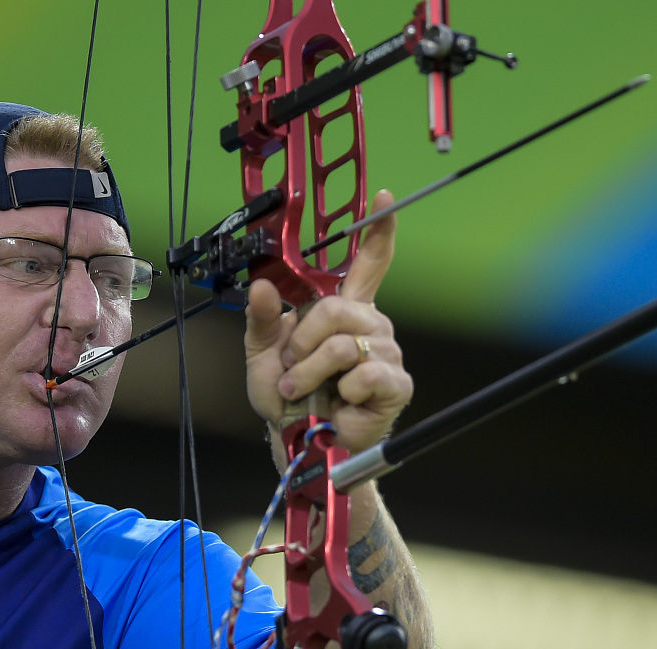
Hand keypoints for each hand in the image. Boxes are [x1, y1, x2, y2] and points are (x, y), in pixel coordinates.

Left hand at [244, 190, 413, 457]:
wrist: (298, 441)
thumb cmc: (287, 397)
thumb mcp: (263, 353)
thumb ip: (262, 318)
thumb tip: (261, 284)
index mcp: (343, 311)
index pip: (369, 263)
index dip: (379, 230)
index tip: (385, 198)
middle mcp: (369, 326)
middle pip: (337, 309)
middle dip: (303, 343)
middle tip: (294, 370)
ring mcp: (386, 354)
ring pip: (342, 346)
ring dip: (312, 373)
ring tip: (307, 390)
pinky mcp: (395, 384)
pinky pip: (363, 374)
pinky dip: (339, 391)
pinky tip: (340, 403)